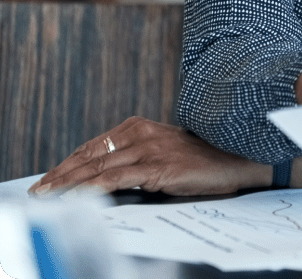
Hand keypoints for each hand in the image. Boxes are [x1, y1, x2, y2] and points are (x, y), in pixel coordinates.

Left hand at [28, 117, 270, 196]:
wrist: (238, 159)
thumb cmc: (204, 160)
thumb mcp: (165, 152)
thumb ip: (137, 157)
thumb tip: (105, 176)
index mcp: (141, 126)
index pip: (94, 145)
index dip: (68, 163)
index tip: (49, 178)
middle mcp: (142, 133)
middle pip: (90, 155)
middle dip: (60, 175)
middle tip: (38, 191)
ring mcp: (150, 149)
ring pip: (97, 168)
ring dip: (67, 184)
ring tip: (47, 197)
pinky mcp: (158, 167)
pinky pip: (115, 179)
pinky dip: (91, 189)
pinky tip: (76, 198)